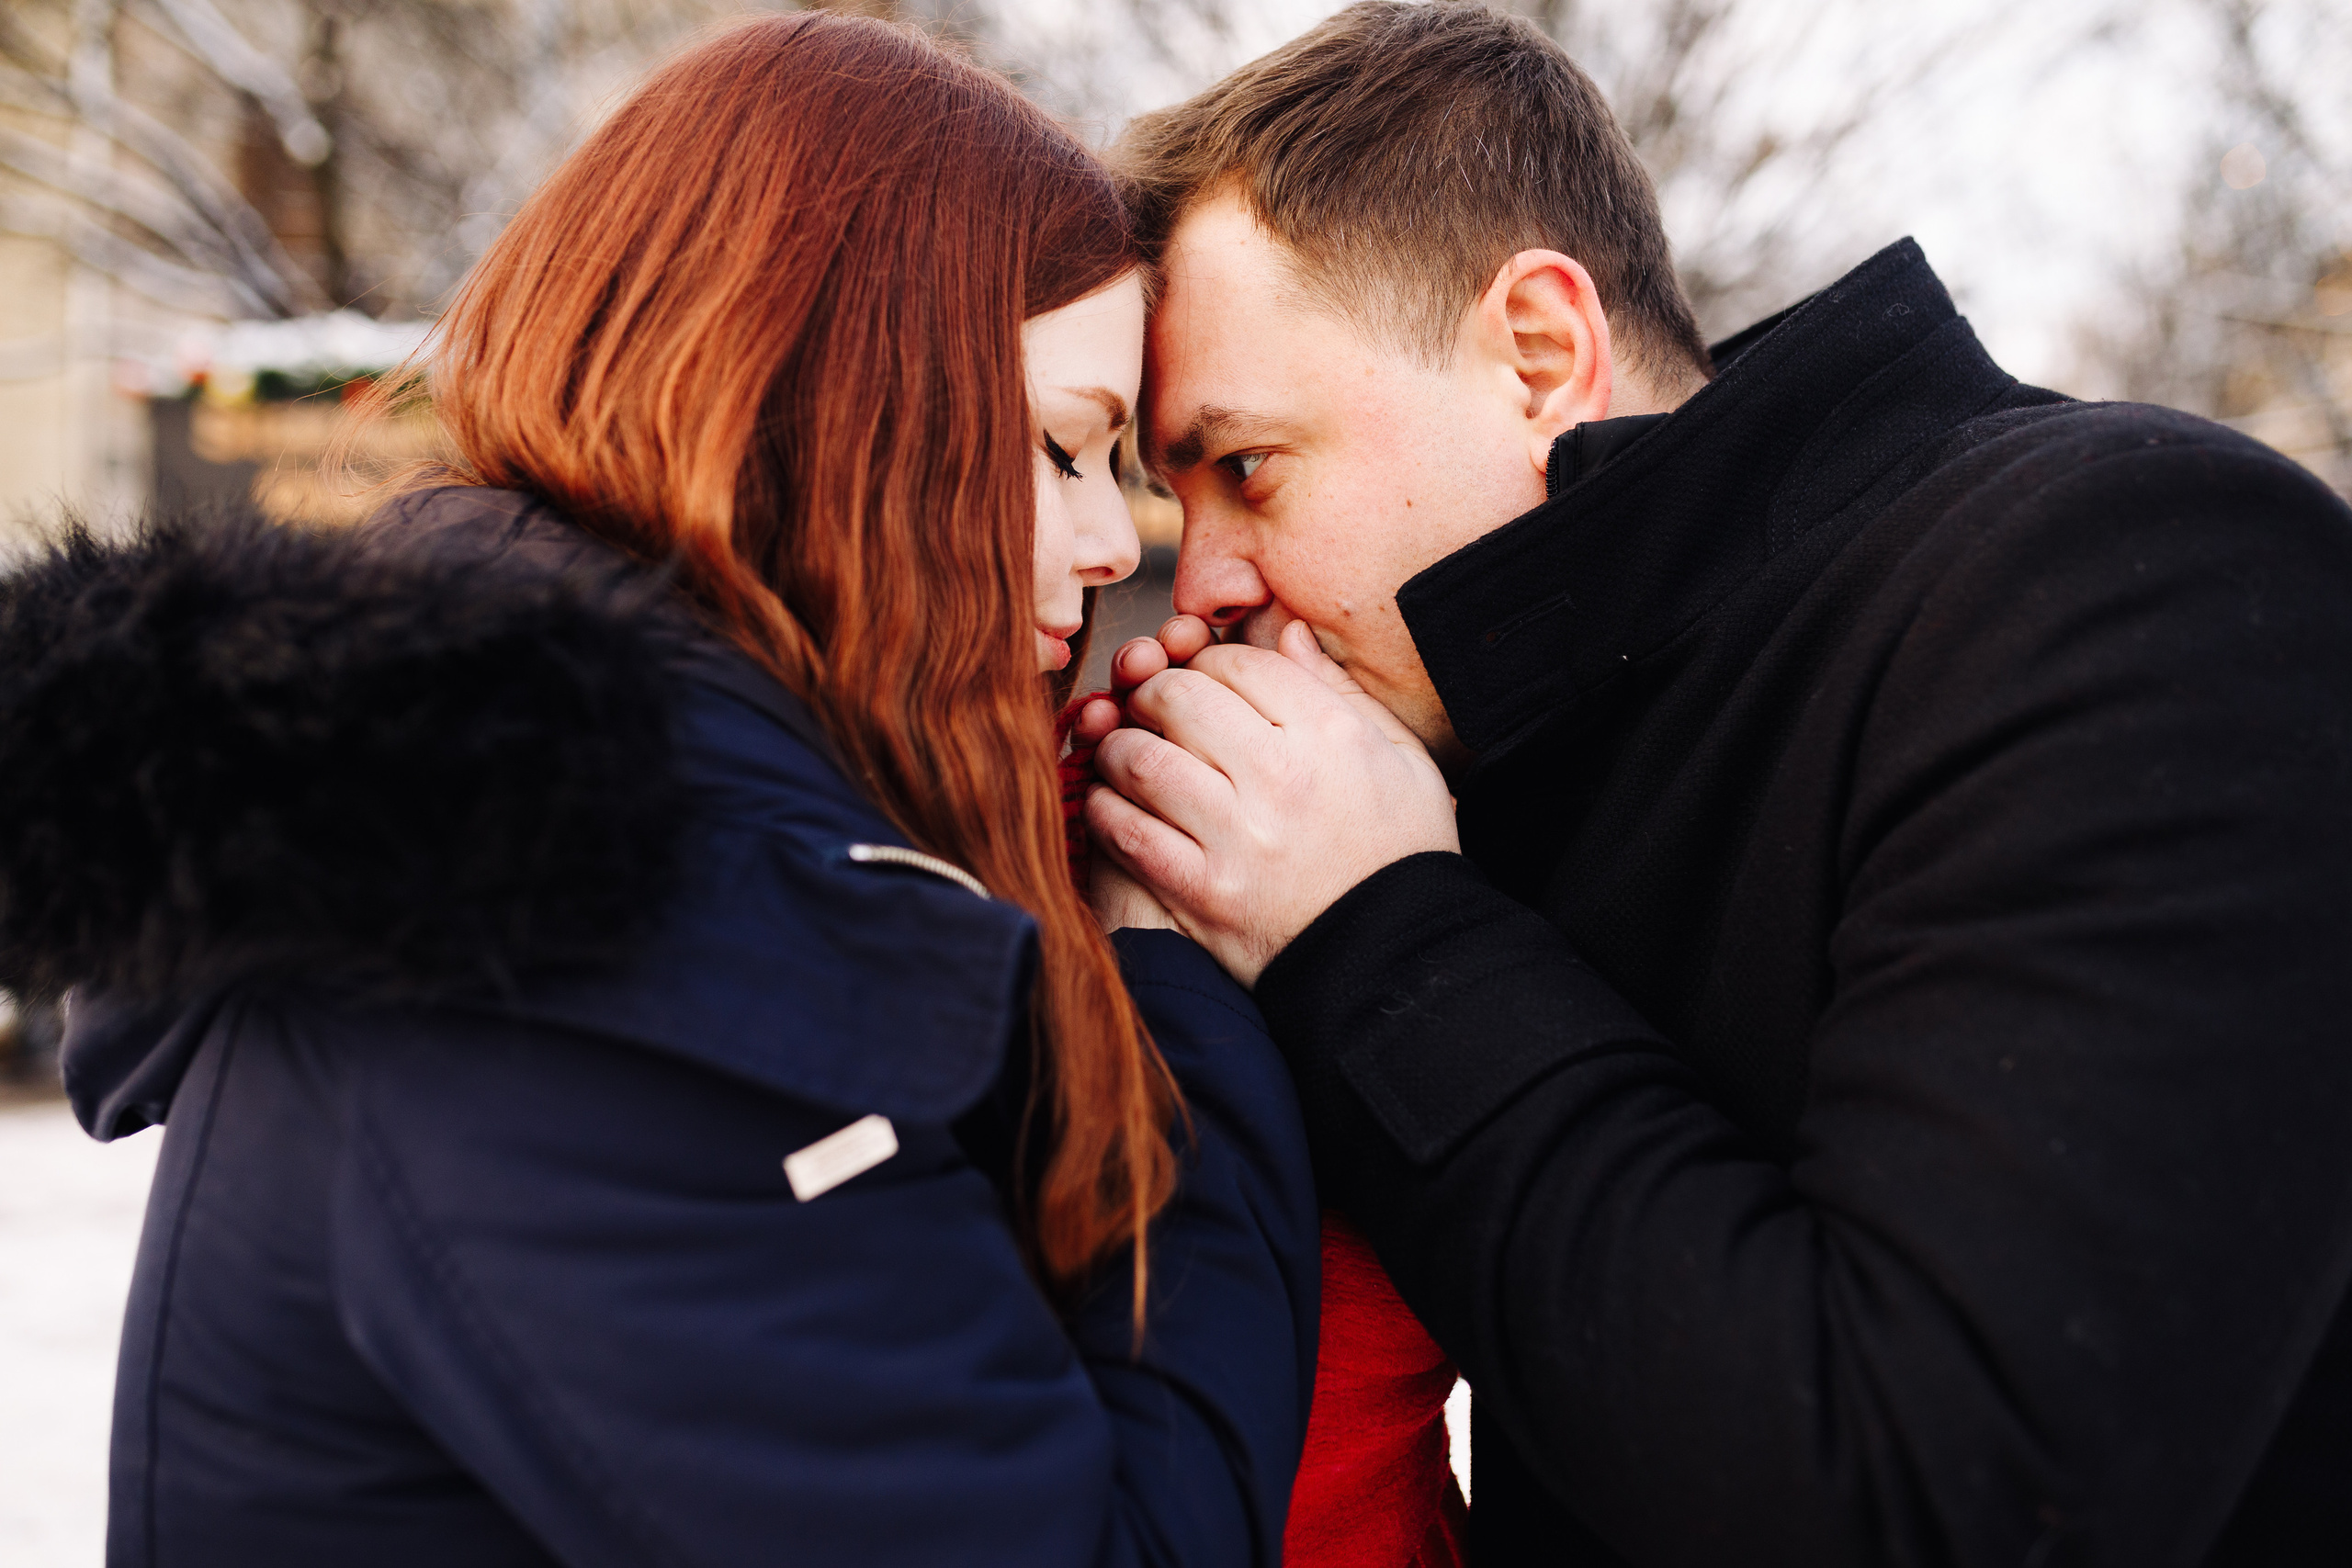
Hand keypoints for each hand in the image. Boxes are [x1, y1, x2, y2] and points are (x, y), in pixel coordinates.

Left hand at [1086, 619, 1458, 985]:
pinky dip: (1106, 810)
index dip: (1207, 661)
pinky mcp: (1204, 893)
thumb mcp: (1403, 760)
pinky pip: (1128, 832)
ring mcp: (1239, 838)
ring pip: (1142, 759)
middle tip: (1150, 708)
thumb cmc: (1400, 853)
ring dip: (1119, 748)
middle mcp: (1282, 777)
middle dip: (1153, 693)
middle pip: (1179, 698)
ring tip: (1125, 753)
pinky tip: (1111, 805)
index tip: (1201, 681)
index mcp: (1331, 735)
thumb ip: (1340, 690)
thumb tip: (1287, 631)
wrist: (1396, 960)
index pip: (1238, 663)